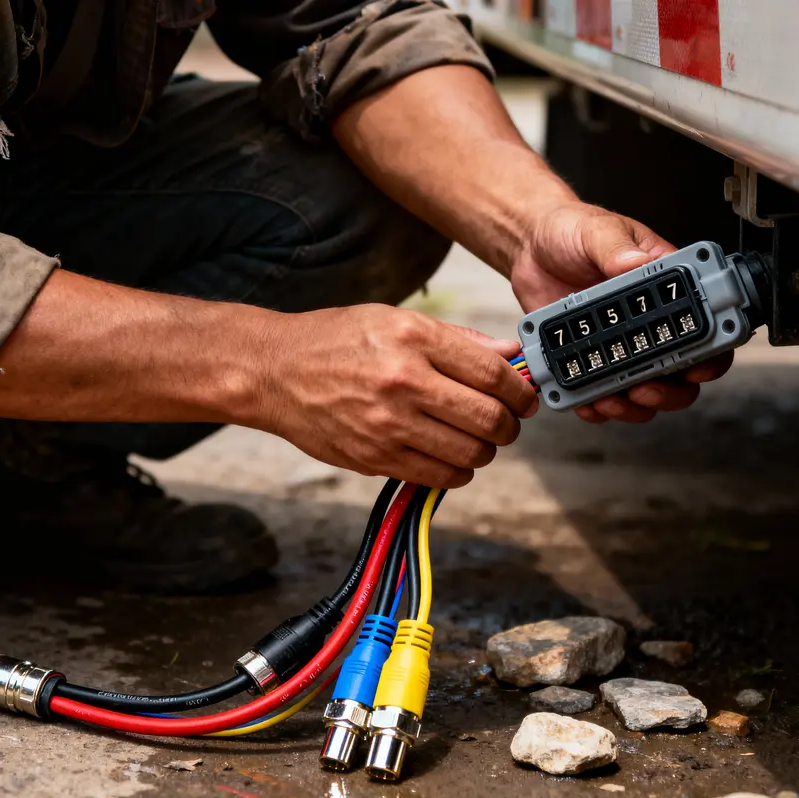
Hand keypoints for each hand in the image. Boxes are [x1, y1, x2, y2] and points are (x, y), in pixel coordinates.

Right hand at [260, 305, 538, 487]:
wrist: (274, 372)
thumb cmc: (336, 340)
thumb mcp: (395, 320)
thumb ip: (457, 340)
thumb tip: (510, 355)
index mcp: (414, 339)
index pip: (492, 373)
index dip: (520, 391)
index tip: (524, 397)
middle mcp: (403, 382)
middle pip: (488, 418)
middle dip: (509, 425)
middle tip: (506, 422)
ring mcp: (388, 424)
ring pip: (469, 454)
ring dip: (484, 451)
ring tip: (475, 439)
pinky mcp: (374, 458)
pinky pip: (438, 476)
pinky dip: (456, 471)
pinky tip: (449, 455)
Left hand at [511, 203, 732, 422]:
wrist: (530, 247)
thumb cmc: (572, 231)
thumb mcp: (597, 231)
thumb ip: (616, 248)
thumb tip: (635, 265)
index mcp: (663, 287)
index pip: (703, 323)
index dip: (711, 351)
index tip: (697, 365)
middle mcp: (647, 321)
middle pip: (681, 372)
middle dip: (669, 390)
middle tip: (646, 387)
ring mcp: (620, 344)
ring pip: (645, 391)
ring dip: (635, 405)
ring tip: (613, 399)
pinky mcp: (589, 358)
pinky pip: (601, 393)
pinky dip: (597, 406)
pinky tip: (587, 402)